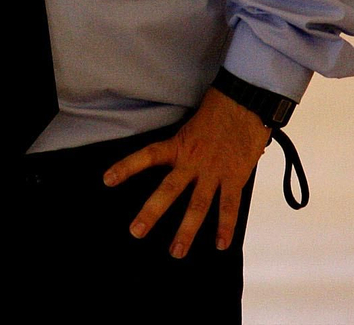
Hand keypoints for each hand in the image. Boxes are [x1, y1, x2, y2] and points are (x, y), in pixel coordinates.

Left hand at [103, 88, 271, 257]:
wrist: (247, 101)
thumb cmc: (218, 109)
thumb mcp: (192, 124)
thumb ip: (184, 145)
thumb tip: (178, 156)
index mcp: (178, 144)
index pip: (146, 156)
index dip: (126, 167)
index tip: (107, 180)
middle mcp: (192, 160)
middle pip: (168, 190)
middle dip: (151, 212)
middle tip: (136, 232)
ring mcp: (214, 171)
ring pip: (197, 205)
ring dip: (187, 230)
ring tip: (175, 251)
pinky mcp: (235, 177)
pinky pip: (230, 206)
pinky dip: (225, 226)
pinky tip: (220, 245)